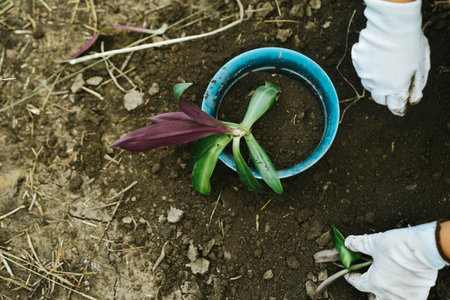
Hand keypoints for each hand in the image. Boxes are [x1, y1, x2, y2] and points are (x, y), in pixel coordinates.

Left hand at [344, 221, 447, 299]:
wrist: (425, 248)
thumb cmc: (399, 246)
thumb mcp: (374, 242)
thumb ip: (359, 244)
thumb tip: (348, 243)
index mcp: (375, 282)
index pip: (358, 284)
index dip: (352, 278)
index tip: (350, 274)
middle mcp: (389, 293)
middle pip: (375, 298)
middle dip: (371, 292)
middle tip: (369, 283)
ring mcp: (405, 296)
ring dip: (386, 295)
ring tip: (386, 286)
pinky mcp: (420, 295)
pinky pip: (408, 299)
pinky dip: (404, 294)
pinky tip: (403, 287)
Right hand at [351, 0, 429, 115]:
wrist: (391, 26)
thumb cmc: (410, 45)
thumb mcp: (421, 67)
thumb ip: (416, 87)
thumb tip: (412, 101)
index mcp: (395, 88)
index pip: (395, 107)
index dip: (399, 107)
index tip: (401, 105)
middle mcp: (377, 85)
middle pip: (380, 99)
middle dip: (387, 95)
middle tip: (394, 83)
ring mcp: (364, 74)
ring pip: (370, 84)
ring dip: (377, 81)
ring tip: (386, 65)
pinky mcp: (357, 63)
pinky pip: (363, 69)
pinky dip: (369, 66)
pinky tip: (378, 55)